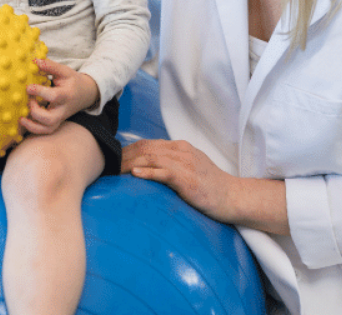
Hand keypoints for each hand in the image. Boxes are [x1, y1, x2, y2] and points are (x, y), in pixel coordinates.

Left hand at [20, 59, 99, 135]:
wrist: (85, 94)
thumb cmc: (72, 81)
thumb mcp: (64, 71)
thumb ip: (50, 66)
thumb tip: (34, 61)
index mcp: (66, 95)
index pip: (54, 96)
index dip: (40, 92)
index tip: (28, 86)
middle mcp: (63, 110)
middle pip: (50, 119)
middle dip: (36, 112)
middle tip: (28, 101)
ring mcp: (60, 118)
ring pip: (47, 129)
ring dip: (33, 125)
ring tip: (21, 116)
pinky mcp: (56, 123)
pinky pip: (45, 131)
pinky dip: (33, 129)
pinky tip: (23, 121)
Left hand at [121, 138, 238, 223]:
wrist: (234, 197)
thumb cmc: (210, 186)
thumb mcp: (190, 168)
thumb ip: (171, 164)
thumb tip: (146, 168)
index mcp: (179, 147)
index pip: (146, 144)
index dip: (127, 150)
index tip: (112, 159)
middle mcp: (181, 151)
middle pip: (145, 149)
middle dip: (124, 156)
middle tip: (107, 166)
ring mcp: (185, 163)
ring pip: (151, 158)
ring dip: (130, 164)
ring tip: (114, 171)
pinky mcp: (188, 179)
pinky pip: (164, 172)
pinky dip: (148, 172)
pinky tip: (134, 174)